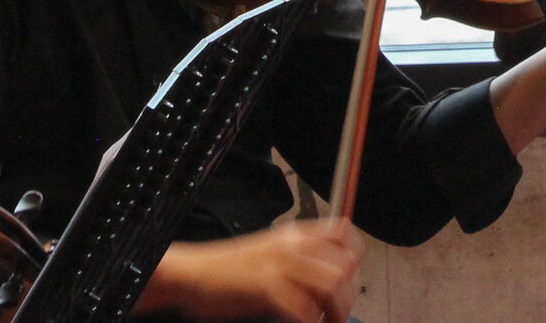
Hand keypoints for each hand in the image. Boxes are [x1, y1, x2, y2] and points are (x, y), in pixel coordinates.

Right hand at [140, 218, 364, 322]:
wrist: (190, 275)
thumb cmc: (226, 271)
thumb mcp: (267, 253)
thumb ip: (296, 260)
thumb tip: (328, 280)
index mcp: (293, 235)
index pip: (343, 233)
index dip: (355, 257)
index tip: (350, 282)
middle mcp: (290, 246)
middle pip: (343, 264)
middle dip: (348, 295)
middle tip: (338, 314)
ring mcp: (279, 266)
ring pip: (331, 285)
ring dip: (336, 311)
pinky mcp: (266, 289)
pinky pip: (304, 309)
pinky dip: (311, 322)